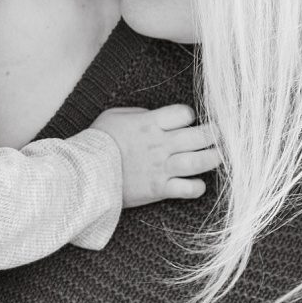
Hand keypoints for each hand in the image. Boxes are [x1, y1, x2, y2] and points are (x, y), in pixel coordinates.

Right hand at [91, 103, 219, 206]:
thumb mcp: (113, 116)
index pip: (184, 113)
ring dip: (214, 158)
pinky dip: (197, 187)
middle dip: (214, 134)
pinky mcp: (159, 189)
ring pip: (201, 161)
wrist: (83, 173)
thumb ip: (138, 113)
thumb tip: (156, 116)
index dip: (190, 116)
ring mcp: (162, 168)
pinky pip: (189, 189)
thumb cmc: (96, 143)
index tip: (187, 122)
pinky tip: (196, 183)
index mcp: (149, 123)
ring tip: (218, 156)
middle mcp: (160, 144)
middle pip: (200, 136)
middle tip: (218, 135)